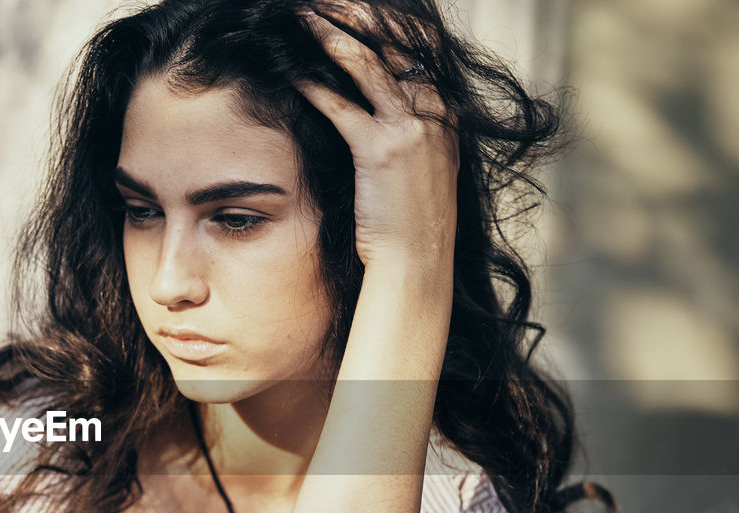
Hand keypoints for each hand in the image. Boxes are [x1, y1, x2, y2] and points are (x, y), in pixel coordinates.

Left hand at [297, 4, 458, 271]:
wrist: (418, 260)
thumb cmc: (412, 220)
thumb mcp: (426, 165)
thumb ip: (414, 128)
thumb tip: (381, 100)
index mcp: (446, 112)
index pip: (421, 44)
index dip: (389, 19)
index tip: (357, 5)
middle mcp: (433, 112)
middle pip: (395, 42)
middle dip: (358, 14)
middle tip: (325, 2)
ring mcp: (409, 130)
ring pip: (369, 63)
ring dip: (332, 35)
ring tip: (304, 18)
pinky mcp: (379, 151)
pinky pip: (342, 106)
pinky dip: (313, 85)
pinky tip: (292, 73)